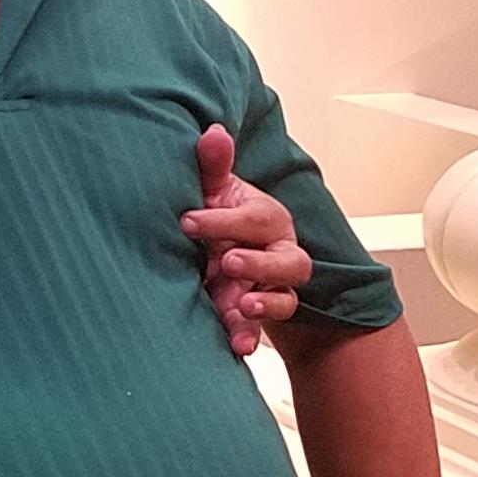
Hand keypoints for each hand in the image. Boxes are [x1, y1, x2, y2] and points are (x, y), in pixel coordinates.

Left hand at [180, 125, 312, 357]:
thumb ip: (213, 165)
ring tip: (240, 305)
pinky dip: (248, 336)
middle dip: (260, 264)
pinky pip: (264, 329)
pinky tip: (234, 345)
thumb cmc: (220, 215)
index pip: (256, 218)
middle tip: (227, 261)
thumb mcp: (214, 189)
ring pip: (286, 296)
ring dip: (265, 304)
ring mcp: (271, 286)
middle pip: (290, 261)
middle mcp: (278, 252)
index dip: (223, 220)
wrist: (221, 254)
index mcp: (266, 218)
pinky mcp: (257, 313)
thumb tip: (213, 131)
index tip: (187, 221)